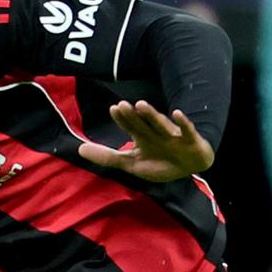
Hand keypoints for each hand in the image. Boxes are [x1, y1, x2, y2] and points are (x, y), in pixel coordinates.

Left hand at [76, 101, 214, 182]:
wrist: (192, 166)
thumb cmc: (161, 162)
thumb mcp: (131, 164)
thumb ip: (107, 157)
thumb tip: (79, 149)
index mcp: (143, 137)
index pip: (131, 126)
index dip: (122, 119)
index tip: (113, 108)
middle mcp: (156, 133)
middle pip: (143, 124)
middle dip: (133, 116)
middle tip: (122, 104)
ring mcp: (173, 136)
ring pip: (161, 124)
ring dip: (152, 115)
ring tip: (141, 104)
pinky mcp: (190, 141)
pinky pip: (187, 131)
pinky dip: (183, 123)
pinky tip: (178, 114)